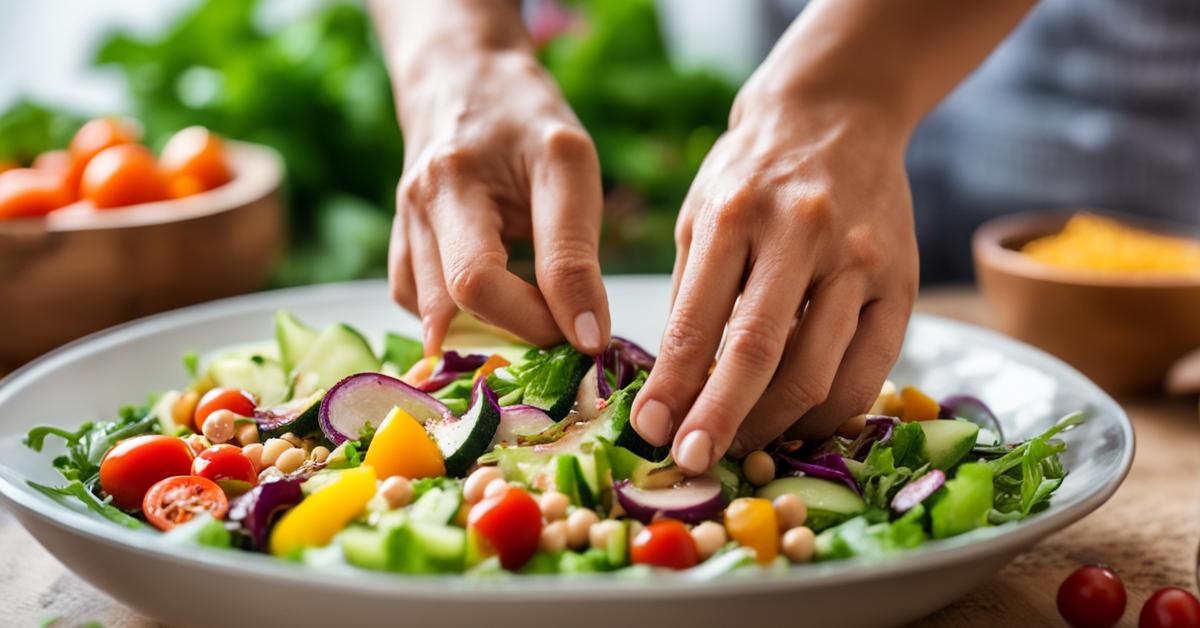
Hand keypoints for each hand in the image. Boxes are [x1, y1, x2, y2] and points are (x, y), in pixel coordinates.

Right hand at [389, 50, 609, 354]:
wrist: (461, 77)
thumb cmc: (525, 121)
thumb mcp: (571, 165)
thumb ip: (575, 252)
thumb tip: (586, 337)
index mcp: (470, 170)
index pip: (485, 277)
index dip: (541, 321)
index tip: (590, 338)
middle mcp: (426, 196)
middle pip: (460, 299)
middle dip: (521, 327)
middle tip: (565, 322)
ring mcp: (404, 218)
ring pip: (435, 312)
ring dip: (491, 326)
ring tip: (534, 307)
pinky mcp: (398, 238)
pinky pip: (417, 302)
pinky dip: (458, 316)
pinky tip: (495, 296)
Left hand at [631, 92, 918, 473]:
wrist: (837, 113)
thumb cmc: (752, 173)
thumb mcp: (700, 215)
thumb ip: (690, 295)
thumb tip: (675, 385)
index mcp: (734, 215)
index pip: (698, 321)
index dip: (674, 386)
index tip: (651, 429)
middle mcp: (801, 234)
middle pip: (760, 352)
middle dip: (721, 419)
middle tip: (694, 460)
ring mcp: (859, 259)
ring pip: (819, 371)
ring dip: (775, 425)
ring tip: (741, 446)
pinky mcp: (902, 281)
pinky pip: (870, 370)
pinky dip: (831, 411)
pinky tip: (799, 422)